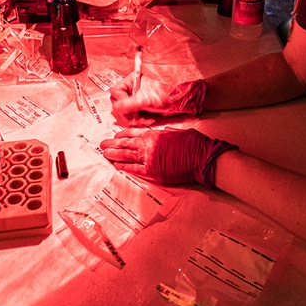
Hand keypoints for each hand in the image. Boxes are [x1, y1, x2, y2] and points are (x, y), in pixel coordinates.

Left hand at [99, 128, 237, 186]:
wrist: (202, 158)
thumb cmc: (193, 144)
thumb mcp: (177, 132)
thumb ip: (165, 133)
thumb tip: (160, 132)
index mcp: (154, 134)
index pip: (132, 133)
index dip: (121, 135)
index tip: (114, 136)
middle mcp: (149, 145)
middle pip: (125, 144)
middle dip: (112, 145)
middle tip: (102, 145)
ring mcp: (149, 159)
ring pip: (126, 156)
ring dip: (114, 155)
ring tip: (104, 155)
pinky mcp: (153, 172)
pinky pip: (134, 170)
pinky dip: (125, 168)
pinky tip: (117, 166)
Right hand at [110, 77, 206, 126]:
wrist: (177, 103)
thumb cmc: (165, 96)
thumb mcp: (144, 100)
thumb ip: (127, 104)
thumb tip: (116, 108)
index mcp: (131, 81)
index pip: (116, 92)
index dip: (120, 102)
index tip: (128, 108)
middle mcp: (131, 89)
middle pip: (118, 104)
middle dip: (128, 113)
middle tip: (135, 117)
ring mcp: (134, 99)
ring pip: (124, 112)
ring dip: (134, 119)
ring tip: (144, 119)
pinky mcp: (139, 108)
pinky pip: (132, 117)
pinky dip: (138, 121)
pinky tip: (147, 120)